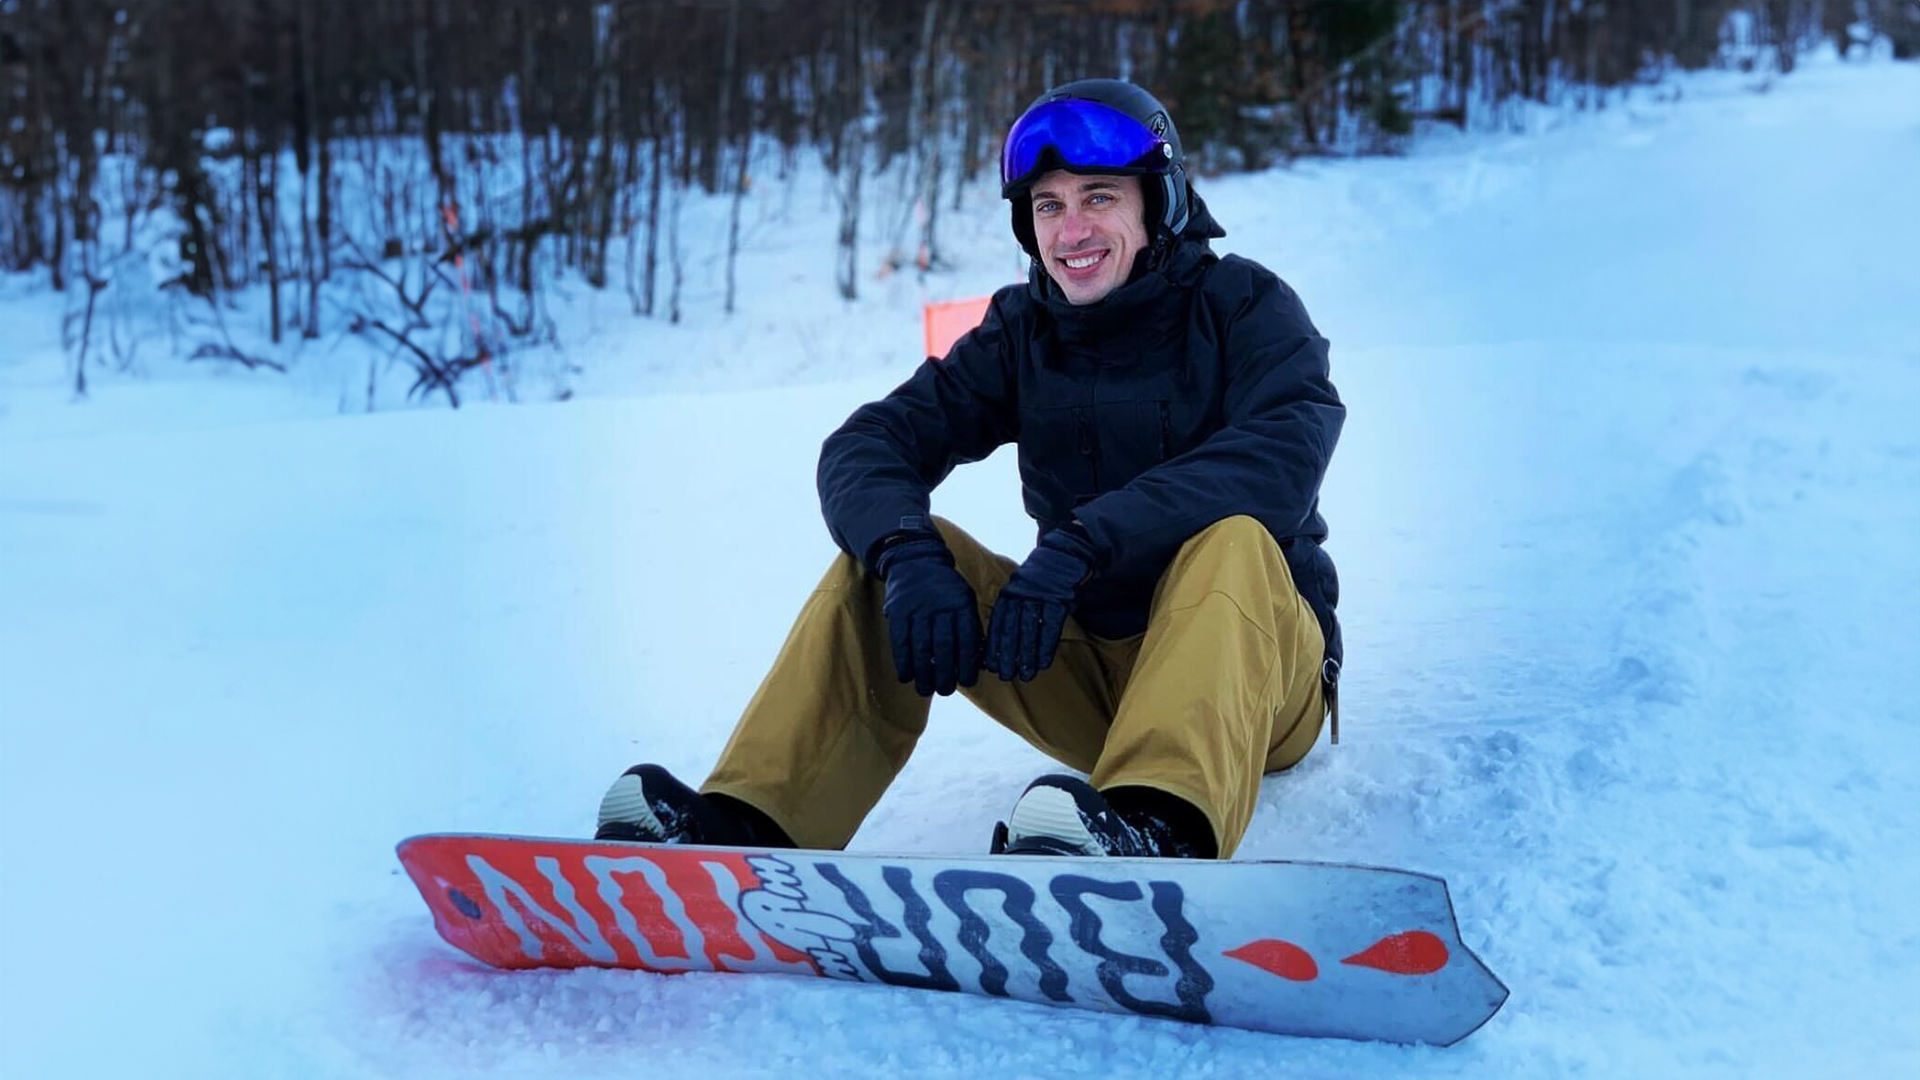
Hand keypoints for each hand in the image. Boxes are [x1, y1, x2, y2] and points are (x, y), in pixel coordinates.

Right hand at [876, 535, 981, 696]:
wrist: (915, 559)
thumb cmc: (945, 587)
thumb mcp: (964, 598)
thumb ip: (970, 625)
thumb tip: (977, 662)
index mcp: (961, 604)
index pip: (967, 639)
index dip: (967, 663)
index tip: (967, 682)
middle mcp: (940, 606)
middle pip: (944, 646)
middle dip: (945, 673)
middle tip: (945, 690)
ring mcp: (917, 608)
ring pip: (922, 646)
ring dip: (923, 672)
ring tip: (925, 690)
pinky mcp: (898, 611)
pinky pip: (900, 640)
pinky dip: (903, 661)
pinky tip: (906, 676)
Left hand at [986, 526, 1098, 681]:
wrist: (1065, 554)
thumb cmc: (1040, 580)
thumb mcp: (1020, 591)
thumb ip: (1012, 613)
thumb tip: (999, 644)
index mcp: (1009, 593)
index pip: (998, 623)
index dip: (993, 646)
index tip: (990, 666)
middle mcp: (1021, 594)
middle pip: (1012, 629)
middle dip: (1008, 655)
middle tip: (1005, 676)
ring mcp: (1040, 596)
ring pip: (1030, 630)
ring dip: (1027, 655)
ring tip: (1026, 675)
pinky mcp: (1059, 598)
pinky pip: (1051, 626)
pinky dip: (1047, 645)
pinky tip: (1044, 662)